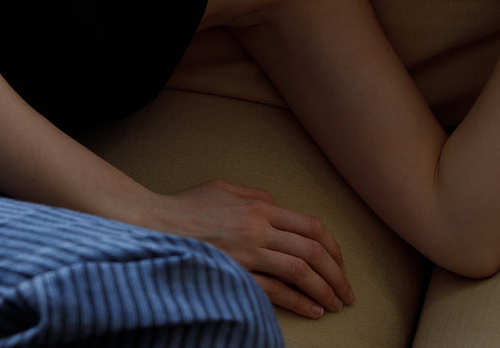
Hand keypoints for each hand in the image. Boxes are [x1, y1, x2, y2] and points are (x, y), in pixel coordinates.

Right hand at [146, 179, 353, 318]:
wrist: (153, 224)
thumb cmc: (185, 207)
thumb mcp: (223, 188)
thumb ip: (254, 195)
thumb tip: (277, 204)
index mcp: (259, 206)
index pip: (311, 226)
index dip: (334, 248)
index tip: (341, 265)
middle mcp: (258, 227)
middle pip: (313, 250)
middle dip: (337, 274)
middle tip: (347, 292)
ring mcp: (246, 252)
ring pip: (299, 270)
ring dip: (324, 290)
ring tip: (334, 304)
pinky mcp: (234, 273)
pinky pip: (274, 290)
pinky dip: (298, 302)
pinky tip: (312, 310)